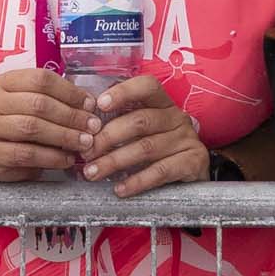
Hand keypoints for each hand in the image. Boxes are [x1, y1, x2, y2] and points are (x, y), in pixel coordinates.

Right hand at [0, 62, 96, 182]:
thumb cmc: (19, 125)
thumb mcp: (33, 107)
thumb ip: (57, 102)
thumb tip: (89, 106)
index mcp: (5, 82)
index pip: (41, 79)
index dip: (70, 91)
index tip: (90, 104)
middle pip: (38, 103)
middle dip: (71, 116)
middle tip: (92, 126)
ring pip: (31, 128)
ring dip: (64, 136)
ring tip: (84, 143)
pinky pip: (25, 154)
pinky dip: (51, 157)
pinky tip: (66, 159)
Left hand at [77, 72, 211, 197]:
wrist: (192, 174)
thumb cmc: (159, 148)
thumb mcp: (144, 131)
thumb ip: (121, 124)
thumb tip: (82, 129)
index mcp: (163, 104)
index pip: (147, 86)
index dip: (124, 92)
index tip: (100, 104)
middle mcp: (177, 118)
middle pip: (140, 121)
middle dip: (108, 137)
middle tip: (86, 152)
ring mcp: (186, 140)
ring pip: (146, 147)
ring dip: (114, 161)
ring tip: (93, 172)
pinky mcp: (192, 162)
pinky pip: (161, 171)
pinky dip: (137, 181)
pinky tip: (120, 188)